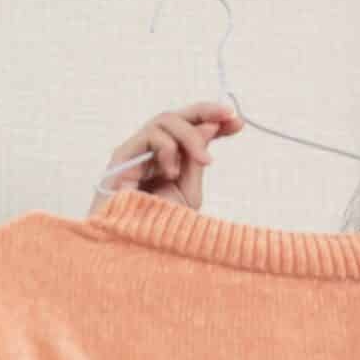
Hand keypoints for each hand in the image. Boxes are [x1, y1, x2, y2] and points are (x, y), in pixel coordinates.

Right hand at [95, 103, 242, 211]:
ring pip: (164, 120)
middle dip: (206, 111)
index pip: (189, 129)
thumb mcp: (188, 190)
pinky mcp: (122, 156)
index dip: (213, 121)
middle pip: (176, 116)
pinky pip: (150, 136)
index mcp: (167, 159)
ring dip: (191, 136)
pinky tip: (171, 172)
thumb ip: (197, 159)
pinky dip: (168, 149)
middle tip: (228, 117)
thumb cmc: (158, 225)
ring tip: (205, 162)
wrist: (135, 247)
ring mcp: (135, 152)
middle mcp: (149, 151)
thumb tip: (210, 126)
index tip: (238, 122)